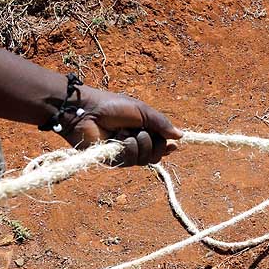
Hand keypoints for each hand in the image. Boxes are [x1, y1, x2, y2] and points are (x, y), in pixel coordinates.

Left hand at [58, 86, 183, 166]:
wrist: (88, 112)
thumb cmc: (113, 106)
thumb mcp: (142, 111)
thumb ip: (161, 123)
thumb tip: (180, 136)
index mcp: (143, 129)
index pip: (161, 143)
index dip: (167, 146)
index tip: (173, 146)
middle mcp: (136, 142)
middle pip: (157, 154)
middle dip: (156, 145)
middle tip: (144, 134)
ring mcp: (125, 152)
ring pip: (145, 160)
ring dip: (141, 146)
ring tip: (130, 134)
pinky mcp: (114, 160)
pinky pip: (131, 161)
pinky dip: (129, 150)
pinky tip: (120, 139)